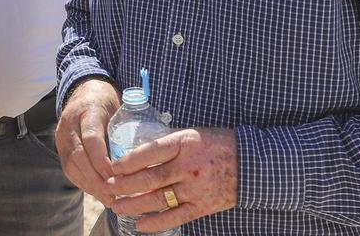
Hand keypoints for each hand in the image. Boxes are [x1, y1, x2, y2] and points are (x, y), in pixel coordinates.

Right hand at [56, 78, 120, 205]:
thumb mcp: (120, 108)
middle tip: (114, 195)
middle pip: (79, 156)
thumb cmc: (108, 101)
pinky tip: (98, 192)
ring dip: (90, 185)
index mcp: (88, 110)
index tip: (117, 177)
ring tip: (108, 199)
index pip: (91, 139)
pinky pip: (69, 169)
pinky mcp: (60, 147)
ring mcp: (62, 135)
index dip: (102, 161)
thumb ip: (127, 130)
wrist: (84, 90)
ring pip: (71, 165)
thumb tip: (146, 158)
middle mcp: (70, 123)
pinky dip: (83, 183)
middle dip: (96, 179)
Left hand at [107, 127, 237, 230]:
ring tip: (117, 206)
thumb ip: (167, 142)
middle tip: (109, 188)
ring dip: (135, 204)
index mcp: (184, 143)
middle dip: (126, 185)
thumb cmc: (216, 144)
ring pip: (159, 199)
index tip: (112, 167)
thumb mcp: (191, 134)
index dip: (129, 161)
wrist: (250, 164)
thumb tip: (137, 147)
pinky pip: (176, 217)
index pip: (151, 152)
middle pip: (150, 178)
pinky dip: (157, 222)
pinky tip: (140, 225)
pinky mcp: (203, 206)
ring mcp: (196, 189)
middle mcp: (188, 166)